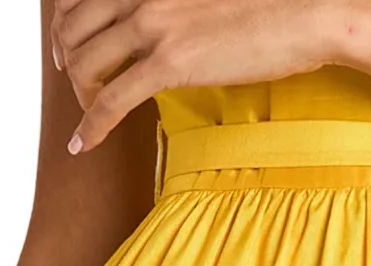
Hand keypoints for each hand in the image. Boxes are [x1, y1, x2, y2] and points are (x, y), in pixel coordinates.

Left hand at [52, 0, 349, 151]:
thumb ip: (177, 5)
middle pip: (74, 29)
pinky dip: (90, 126)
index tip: (70, 51)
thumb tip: (172, 27)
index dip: (66, 26)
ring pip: (86, 64)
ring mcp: (152, 24)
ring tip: (89, 119)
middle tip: (76, 88)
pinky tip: (83, 145)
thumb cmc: (269, 6)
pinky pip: (111, 99)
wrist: (304, 12)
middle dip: (69, 63)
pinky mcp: (168, 62)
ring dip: (81, 97)